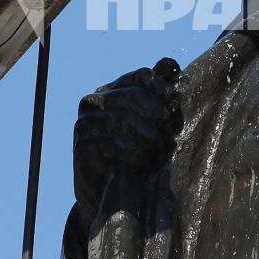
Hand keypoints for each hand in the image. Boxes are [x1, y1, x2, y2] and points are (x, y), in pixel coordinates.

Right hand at [72, 58, 182, 220]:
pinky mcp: (83, 145)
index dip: (164, 89)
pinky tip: (143, 165)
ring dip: (153, 141)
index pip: (142, 75)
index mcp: (111, 90)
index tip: (175, 108)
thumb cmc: (132, 154)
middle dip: (161, 118)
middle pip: (138, 96)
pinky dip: (139, 155)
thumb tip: (172, 66)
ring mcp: (86, 122)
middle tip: (171, 141)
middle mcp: (94, 101)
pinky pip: (119, 143)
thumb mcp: (147, 123)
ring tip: (160, 157)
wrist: (106, 192)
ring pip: (129, 120)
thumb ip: (156, 94)